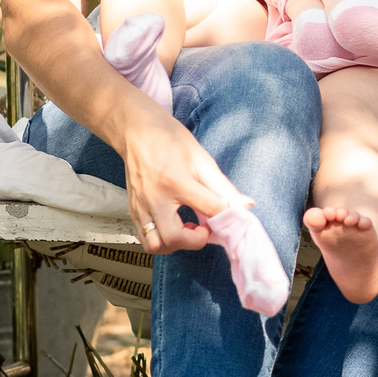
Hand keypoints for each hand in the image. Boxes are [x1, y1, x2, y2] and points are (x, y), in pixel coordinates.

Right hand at [114, 94, 249, 255]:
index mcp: (175, 181)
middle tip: (205, 228)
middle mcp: (154, 198)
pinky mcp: (133, 211)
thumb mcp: (200, 158)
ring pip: (155, 245)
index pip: (208, 208)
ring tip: (188, 229)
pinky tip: (174, 225)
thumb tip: (245, 204)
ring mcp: (140, 206)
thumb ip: (222, 186)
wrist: (136, 131)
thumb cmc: (168, 140)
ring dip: (176, 244)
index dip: (225, 215)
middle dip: (195, 240)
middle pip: (173, 238)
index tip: (227, 214)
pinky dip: (162, 240)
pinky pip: (145, 239)